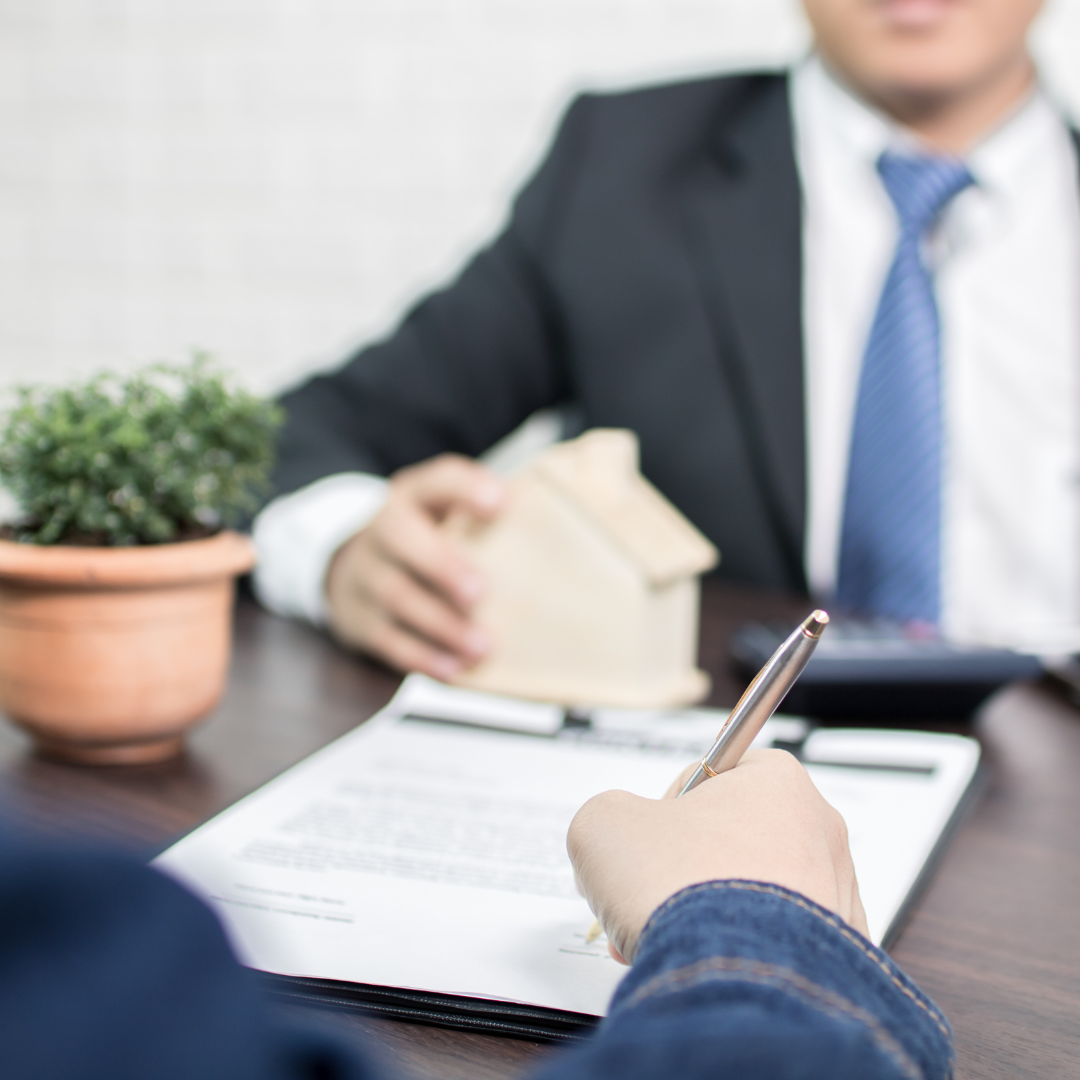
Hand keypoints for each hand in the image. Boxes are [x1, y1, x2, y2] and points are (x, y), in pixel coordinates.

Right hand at [325, 454, 505, 677]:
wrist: (352, 572)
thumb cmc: (422, 540)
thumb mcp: (441, 512)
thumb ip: (480, 511)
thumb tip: (535, 519)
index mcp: (412, 497)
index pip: (438, 481)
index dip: (466, 489)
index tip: (500, 503)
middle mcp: (382, 530)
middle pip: (402, 538)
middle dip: (441, 566)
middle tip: (479, 593)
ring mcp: (364, 576)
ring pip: (397, 597)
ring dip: (442, 625)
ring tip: (481, 646)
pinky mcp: (358, 620)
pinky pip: (388, 641)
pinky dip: (423, 657)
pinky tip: (455, 668)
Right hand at [567, 748, 867, 963]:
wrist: (730, 982)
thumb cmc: (684, 892)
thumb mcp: (604, 824)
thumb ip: (608, 811)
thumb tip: (613, 832)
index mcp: (776, 780)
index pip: (711, 776)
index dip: (667, 809)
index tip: (649, 839)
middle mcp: (819, 830)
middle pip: (732, 836)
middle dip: (684, 868)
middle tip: (650, 894)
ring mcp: (835, 893)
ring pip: (755, 891)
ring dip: (707, 909)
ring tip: (670, 935)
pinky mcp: (840, 954)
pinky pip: (779, 940)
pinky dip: (742, 950)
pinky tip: (707, 961)